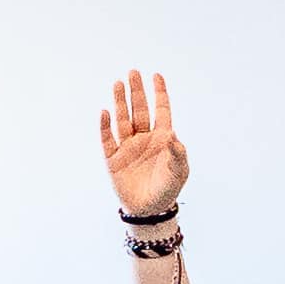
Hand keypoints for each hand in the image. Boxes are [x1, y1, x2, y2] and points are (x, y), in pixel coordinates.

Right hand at [97, 70, 188, 228]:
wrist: (150, 211)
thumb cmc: (168, 189)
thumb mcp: (179, 171)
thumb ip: (178, 152)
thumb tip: (172, 134)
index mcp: (162, 138)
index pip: (161, 110)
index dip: (159, 93)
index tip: (157, 75)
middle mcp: (144, 139)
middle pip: (139, 110)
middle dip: (137, 92)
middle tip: (133, 72)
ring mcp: (128, 147)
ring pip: (123, 119)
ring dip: (121, 102)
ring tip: (118, 83)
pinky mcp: (113, 159)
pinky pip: (107, 139)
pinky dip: (105, 126)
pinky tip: (105, 112)